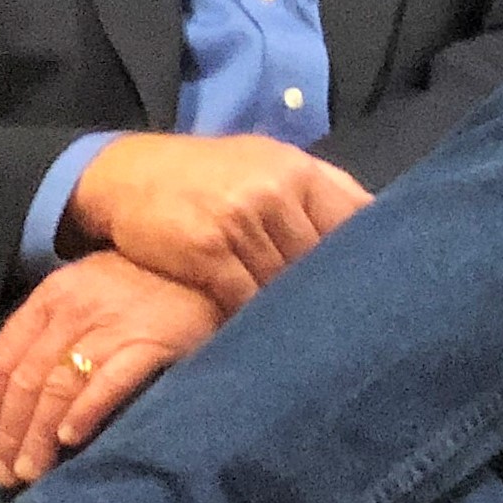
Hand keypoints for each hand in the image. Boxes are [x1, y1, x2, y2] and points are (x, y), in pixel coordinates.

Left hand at [0, 252, 228, 486]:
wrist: (215, 255)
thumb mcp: (91, 291)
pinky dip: (85, 412)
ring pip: (59, 388)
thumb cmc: (150, 282)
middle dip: (13, 434)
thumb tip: (26, 399)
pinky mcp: (150, 341)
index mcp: (52, 296)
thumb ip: (58, 331)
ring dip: (40, 435)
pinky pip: (107, 383)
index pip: (3, 360)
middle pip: (28, 381)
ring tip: (35, 470)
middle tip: (10, 473)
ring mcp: (113, 325)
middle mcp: (75, 309)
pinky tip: (72, 438)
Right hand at [64, 132, 370, 311]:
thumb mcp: (268, 163)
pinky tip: (260, 333)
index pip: (353, 221)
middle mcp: (274, 192)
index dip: (365, 258)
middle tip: (343, 325)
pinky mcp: (206, 250)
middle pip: (320, 258)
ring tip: (307, 338)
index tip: (375, 290)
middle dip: (328, 291)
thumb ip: (318, 192)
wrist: (127, 173)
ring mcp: (240, 220)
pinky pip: (244, 297)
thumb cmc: (210, 174)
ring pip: (284, 282)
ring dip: (291, 311)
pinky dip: (251, 318)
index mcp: (300, 170)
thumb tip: (374, 224)